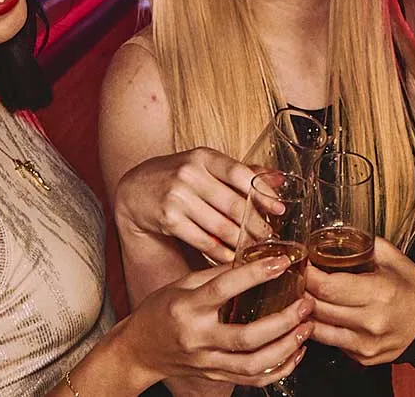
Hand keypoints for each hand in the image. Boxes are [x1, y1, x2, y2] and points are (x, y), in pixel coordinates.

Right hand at [114, 147, 278, 263]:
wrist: (135, 190)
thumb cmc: (178, 177)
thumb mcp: (205, 166)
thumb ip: (240, 172)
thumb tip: (280, 178)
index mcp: (203, 156)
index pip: (239, 173)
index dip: (262, 192)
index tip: (280, 209)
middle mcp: (190, 173)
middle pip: (233, 204)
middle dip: (256, 224)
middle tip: (270, 237)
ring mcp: (177, 196)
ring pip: (220, 226)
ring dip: (241, 241)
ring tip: (255, 249)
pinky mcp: (169, 218)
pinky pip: (204, 240)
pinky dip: (221, 252)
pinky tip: (233, 257)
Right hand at [122, 257, 313, 386]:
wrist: (138, 350)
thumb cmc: (159, 311)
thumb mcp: (180, 284)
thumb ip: (214, 275)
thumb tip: (251, 260)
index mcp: (187, 307)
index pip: (224, 289)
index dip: (255, 274)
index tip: (281, 262)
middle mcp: (197, 337)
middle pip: (246, 336)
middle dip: (283, 321)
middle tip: (305, 304)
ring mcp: (207, 361)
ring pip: (254, 363)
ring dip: (286, 347)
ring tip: (306, 328)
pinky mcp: (215, 376)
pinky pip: (252, 380)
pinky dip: (279, 369)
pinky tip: (294, 352)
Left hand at [305, 237, 414, 365]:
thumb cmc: (414, 290)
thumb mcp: (396, 260)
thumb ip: (366, 244)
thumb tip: (337, 232)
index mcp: (378, 293)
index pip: (326, 286)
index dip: (307, 274)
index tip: (301, 263)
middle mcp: (370, 322)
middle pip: (317, 307)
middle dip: (301, 289)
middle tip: (295, 276)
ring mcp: (365, 344)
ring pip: (317, 329)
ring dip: (303, 311)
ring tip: (301, 295)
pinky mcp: (362, 357)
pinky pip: (330, 342)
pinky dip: (319, 327)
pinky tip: (318, 313)